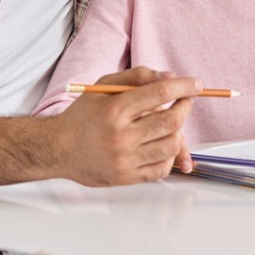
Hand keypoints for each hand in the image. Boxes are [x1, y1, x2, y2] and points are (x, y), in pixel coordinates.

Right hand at [53, 67, 201, 185]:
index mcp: (115, 109)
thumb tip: (171, 78)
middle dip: (186, 107)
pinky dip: (169, 156)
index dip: (184, 87)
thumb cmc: (83, 116)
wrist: (58, 149)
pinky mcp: (127, 177)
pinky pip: (162, 169)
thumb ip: (137, 76)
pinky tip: (161, 145)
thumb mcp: (103, 87)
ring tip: (171, 124)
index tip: (196, 84)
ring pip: (172, 145)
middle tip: (186, 101)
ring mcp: (125, 159)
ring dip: (179, 132)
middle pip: (172, 120)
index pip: (160, 93)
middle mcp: (121, 135)